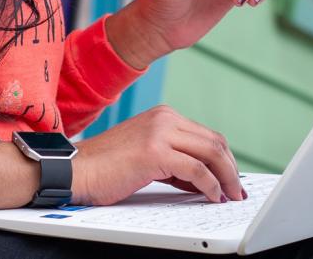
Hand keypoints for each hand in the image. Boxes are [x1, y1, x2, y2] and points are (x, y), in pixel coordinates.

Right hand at [73, 105, 244, 204]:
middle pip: (214, 141)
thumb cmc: (105, 168)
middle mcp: (165, 118)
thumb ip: (174, 161)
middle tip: (237, 190)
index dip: (224, 159)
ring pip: (210, 152)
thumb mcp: (146, 156)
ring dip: (226, 177)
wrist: (74, 171)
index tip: (231, 178)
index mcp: (164, 116)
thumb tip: (203, 180)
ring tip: (230, 196)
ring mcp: (160, 132)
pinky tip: (212, 196)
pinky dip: (210, 185)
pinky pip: (196, 169)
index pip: (207, 135)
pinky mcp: (155, 152)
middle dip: (230, 168)